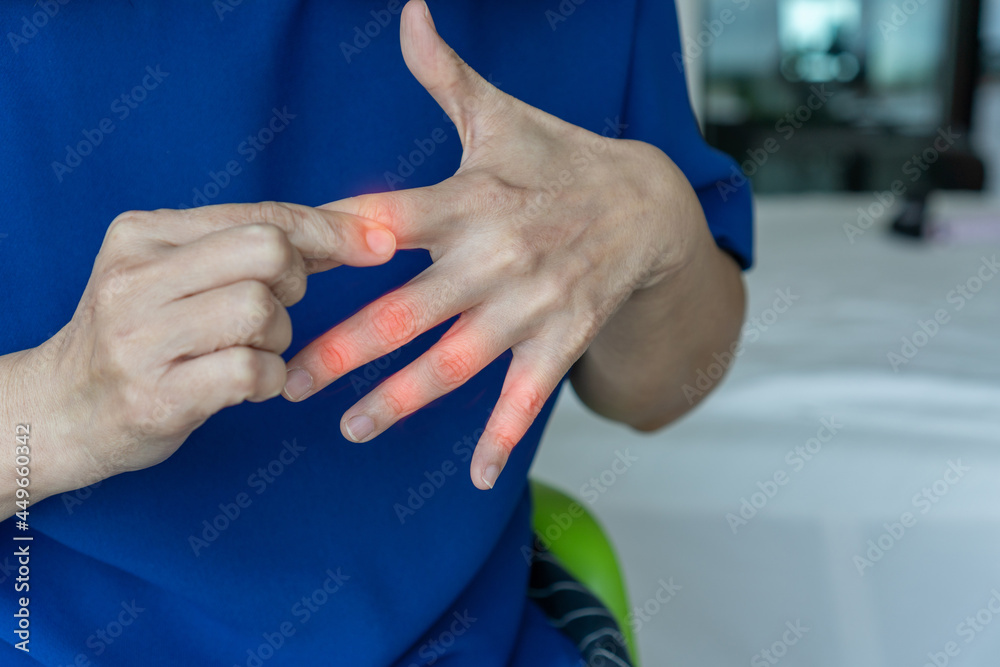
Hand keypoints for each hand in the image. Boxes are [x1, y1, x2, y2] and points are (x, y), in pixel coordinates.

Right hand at [20, 202, 395, 497]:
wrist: (57, 411)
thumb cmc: (140, 338)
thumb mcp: (173, 274)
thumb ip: (245, 249)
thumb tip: (350, 229)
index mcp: (143, 233)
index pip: (260, 216)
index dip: (331, 229)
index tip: (378, 242)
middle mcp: (135, 277)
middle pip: (268, 253)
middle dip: (297, 282)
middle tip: (277, 308)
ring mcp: (140, 338)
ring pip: (262, 310)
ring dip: (279, 336)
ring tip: (249, 350)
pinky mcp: (156, 395)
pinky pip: (253, 371)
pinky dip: (269, 380)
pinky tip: (247, 384)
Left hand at [283, 0, 705, 489]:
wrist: (648, 206)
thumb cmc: (559, 161)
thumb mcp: (502, 118)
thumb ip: (444, 76)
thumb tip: (408, 10)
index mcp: (469, 198)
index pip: (384, 219)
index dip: (331, 242)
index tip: (274, 274)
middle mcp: (496, 256)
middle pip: (405, 310)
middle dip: (340, 349)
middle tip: (281, 382)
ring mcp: (531, 305)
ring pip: (453, 363)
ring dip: (398, 401)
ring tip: (348, 429)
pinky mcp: (562, 339)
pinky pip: (528, 398)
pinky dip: (501, 438)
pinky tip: (471, 478)